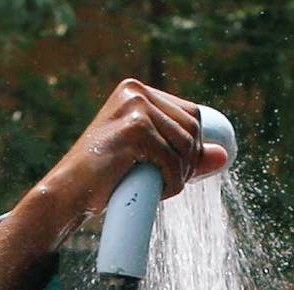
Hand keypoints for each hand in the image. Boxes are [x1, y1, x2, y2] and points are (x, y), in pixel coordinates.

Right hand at [45, 79, 228, 226]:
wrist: (69, 194)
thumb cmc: (106, 179)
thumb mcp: (150, 161)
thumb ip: (185, 154)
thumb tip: (224, 156)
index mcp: (137, 91)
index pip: (191, 114)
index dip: (193, 148)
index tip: (179, 171)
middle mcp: (136, 92)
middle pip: (193, 127)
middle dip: (188, 162)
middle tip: (165, 182)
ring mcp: (134, 107)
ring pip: (186, 145)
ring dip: (179, 176)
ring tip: (156, 187)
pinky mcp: (134, 130)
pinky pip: (173, 161)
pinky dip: (170, 183)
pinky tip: (153, 190)